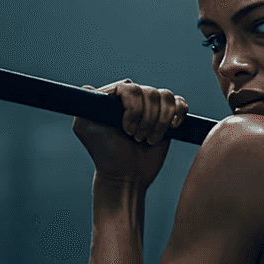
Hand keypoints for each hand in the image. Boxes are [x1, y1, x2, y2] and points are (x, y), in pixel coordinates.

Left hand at [72, 78, 189, 188]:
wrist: (127, 176)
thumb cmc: (105, 154)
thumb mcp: (86, 128)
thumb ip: (84, 105)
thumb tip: (87, 87)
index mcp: (114, 99)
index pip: (130, 88)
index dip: (133, 108)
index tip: (127, 129)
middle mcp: (133, 100)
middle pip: (150, 92)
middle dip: (147, 119)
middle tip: (137, 139)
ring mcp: (151, 108)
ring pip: (166, 97)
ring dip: (160, 122)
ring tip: (149, 140)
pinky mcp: (168, 118)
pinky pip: (180, 103)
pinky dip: (178, 114)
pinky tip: (172, 127)